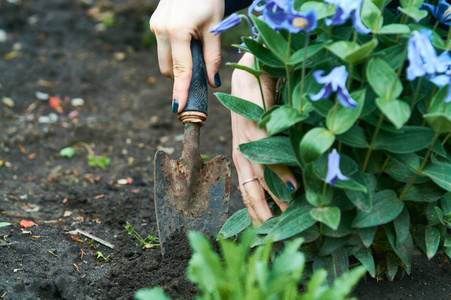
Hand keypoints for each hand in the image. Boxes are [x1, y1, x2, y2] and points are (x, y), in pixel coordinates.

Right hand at [149, 0, 223, 111]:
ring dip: (178, 64)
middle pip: (169, 69)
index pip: (180, 69)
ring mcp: (155, 26)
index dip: (180, 90)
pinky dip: (175, 52)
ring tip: (196, 49)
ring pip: (164, 59)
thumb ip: (213, 57)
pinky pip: (163, 47)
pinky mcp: (155, 23)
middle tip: (201, 72)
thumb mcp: (215, 27)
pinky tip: (188, 40)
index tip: (179, 108)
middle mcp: (161, 29)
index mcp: (177, 31)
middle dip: (182, 76)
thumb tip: (211, 83)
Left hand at [231, 53, 297, 223]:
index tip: (267, 233)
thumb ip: (278, 158)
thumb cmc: (262, 103)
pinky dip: (278, 169)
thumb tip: (293, 186)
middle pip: (249, 189)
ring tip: (283, 220)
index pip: (249, 191)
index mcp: (244, 155)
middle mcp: (242, 151)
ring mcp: (246, 139)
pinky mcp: (253, 123)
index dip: (257, 212)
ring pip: (255, 175)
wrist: (253, 69)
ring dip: (270, 199)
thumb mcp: (269, 133)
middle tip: (272, 236)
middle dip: (261, 214)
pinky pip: (265, 150)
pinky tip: (292, 185)